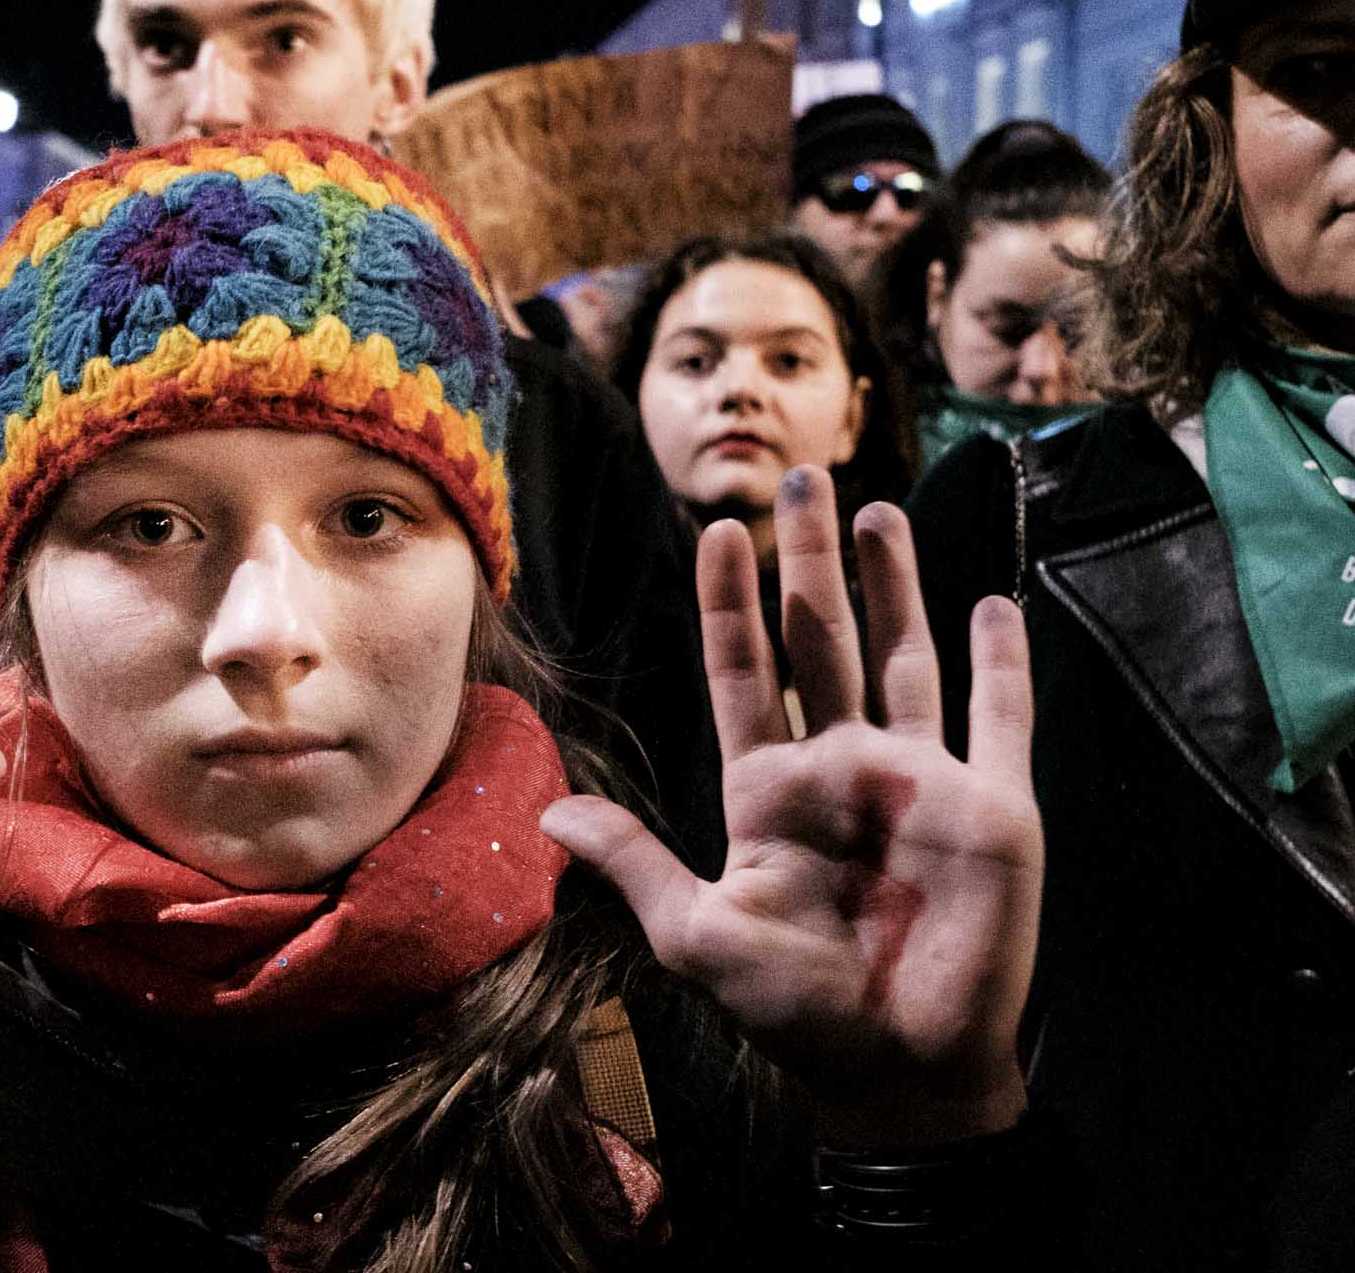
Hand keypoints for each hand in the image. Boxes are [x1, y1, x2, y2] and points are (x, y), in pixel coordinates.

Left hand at [542, 466, 1039, 1145]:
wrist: (896, 1073)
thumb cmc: (794, 1012)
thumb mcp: (696, 935)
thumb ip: (633, 865)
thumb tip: (546, 817)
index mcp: (769, 790)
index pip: (745, 671)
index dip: (732, 603)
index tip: (720, 531)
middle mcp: (844, 768)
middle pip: (824, 640)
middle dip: (813, 561)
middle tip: (804, 476)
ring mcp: (922, 782)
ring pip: (907, 656)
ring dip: (897, 585)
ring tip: (880, 510)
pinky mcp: (994, 809)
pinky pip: (1001, 719)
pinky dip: (1003, 664)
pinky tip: (994, 602)